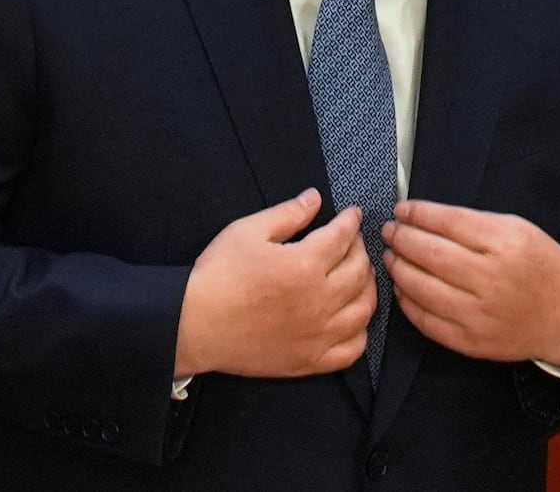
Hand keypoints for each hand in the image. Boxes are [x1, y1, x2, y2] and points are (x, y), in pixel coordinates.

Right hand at [174, 189, 375, 378]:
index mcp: (305, 264)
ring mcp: (317, 334)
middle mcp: (319, 300)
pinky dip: (360, 332)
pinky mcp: (310, 361)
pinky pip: (352, 350)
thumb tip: (315, 199)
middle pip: (360, 271)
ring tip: (357, 276)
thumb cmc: (216, 277)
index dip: (351, 221)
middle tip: (352, 243)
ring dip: (367, 288)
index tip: (353, 216)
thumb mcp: (247, 231)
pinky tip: (351, 318)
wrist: (192, 325)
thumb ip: (288, 213)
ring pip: (364, 309)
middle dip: (361, 250)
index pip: (343, 237)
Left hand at [382, 200, 559, 368]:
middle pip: (429, 253)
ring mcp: (480, 314)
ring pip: (422, 288)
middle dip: (402, 238)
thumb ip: (473, 222)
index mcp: (505, 243)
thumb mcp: (517, 229)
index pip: (447, 223)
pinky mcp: (472, 341)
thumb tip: (424, 217)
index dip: (417, 214)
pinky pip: (427, 321)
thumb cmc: (539, 265)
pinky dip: (408, 302)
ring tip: (391, 257)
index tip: (401, 210)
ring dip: (398, 269)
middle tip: (390, 231)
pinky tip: (402, 288)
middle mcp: (490, 278)